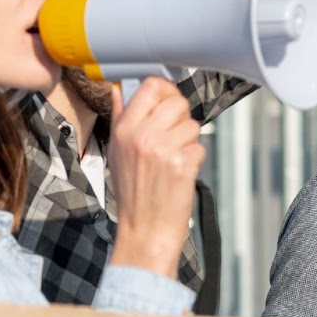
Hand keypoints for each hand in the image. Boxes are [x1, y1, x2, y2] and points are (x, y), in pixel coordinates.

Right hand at [107, 77, 205, 277]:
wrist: (145, 229)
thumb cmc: (132, 193)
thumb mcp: (116, 153)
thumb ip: (121, 118)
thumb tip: (119, 90)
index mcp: (124, 129)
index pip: (151, 86)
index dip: (166, 91)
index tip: (168, 101)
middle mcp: (143, 135)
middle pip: (177, 102)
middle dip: (181, 118)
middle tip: (174, 137)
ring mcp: (164, 149)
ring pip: (192, 125)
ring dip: (189, 141)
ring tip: (174, 160)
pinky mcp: (183, 164)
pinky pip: (200, 147)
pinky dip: (195, 159)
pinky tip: (180, 173)